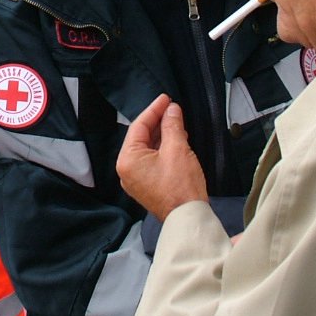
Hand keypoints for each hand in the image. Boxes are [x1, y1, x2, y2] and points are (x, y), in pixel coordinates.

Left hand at [116, 94, 207, 220]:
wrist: (188, 217)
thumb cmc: (181, 184)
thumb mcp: (177, 149)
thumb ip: (172, 125)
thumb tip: (171, 110)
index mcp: (127, 159)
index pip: (138, 126)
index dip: (154, 110)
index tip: (166, 98)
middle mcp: (127, 170)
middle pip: (141, 137)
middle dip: (158, 122)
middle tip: (173, 108)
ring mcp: (136, 180)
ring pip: (147, 149)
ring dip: (162, 135)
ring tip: (177, 122)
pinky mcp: (147, 186)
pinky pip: (152, 161)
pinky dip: (163, 149)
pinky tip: (176, 140)